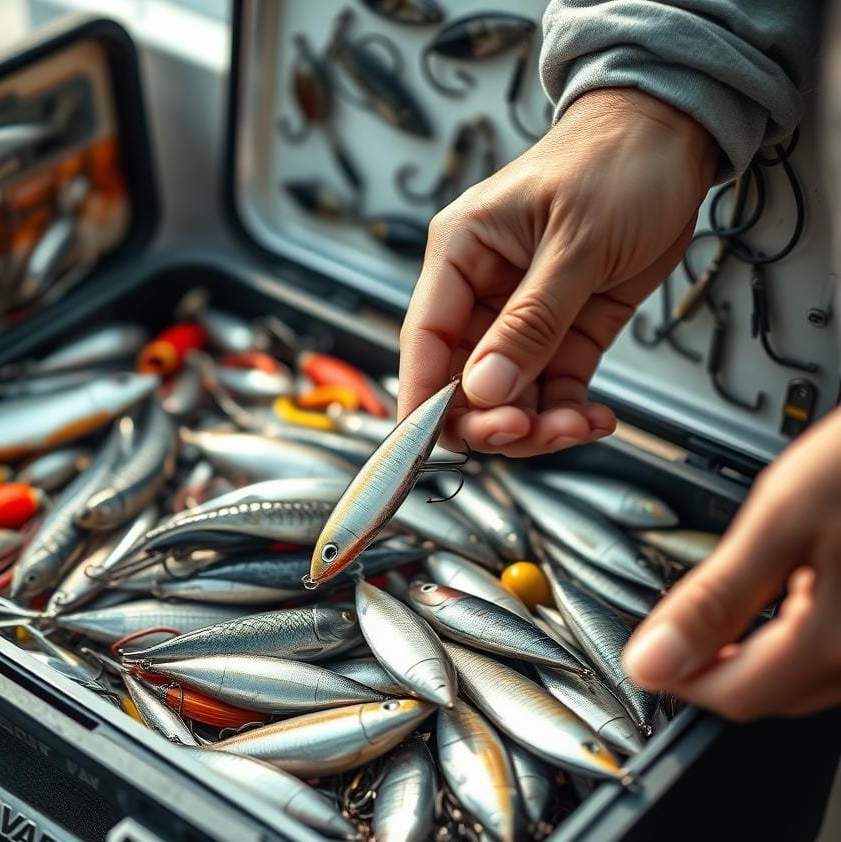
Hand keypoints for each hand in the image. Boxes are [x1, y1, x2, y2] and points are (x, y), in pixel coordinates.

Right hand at [398, 87, 717, 454]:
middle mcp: (483, 290)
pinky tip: (595, 419)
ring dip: (540, 424)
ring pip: (511, 394)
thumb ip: (530, 321)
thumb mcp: (575, 242)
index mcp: (461, 254)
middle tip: (531, 432)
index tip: (440, 444)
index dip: (426, 399)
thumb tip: (485, 388)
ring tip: (579, 426)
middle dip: (495, 418)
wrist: (678, 134)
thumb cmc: (619, 160)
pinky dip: (572, 412)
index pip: (426, 340)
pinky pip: (556, 387)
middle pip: (465, 381)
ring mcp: (524, 315)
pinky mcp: (566, 330)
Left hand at [623, 410, 840, 719]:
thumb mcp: (781, 519)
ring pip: (808, 680)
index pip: (733, 697)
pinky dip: (799, 638)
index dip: (676, 678)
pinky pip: (839, 653)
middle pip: (772, 696)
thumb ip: (714, 598)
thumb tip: (654, 658)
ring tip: (719, 619)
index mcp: (835, 643)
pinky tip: (786, 601)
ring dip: (756, 658)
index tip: (645, 655)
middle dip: (713, 671)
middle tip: (672, 636)